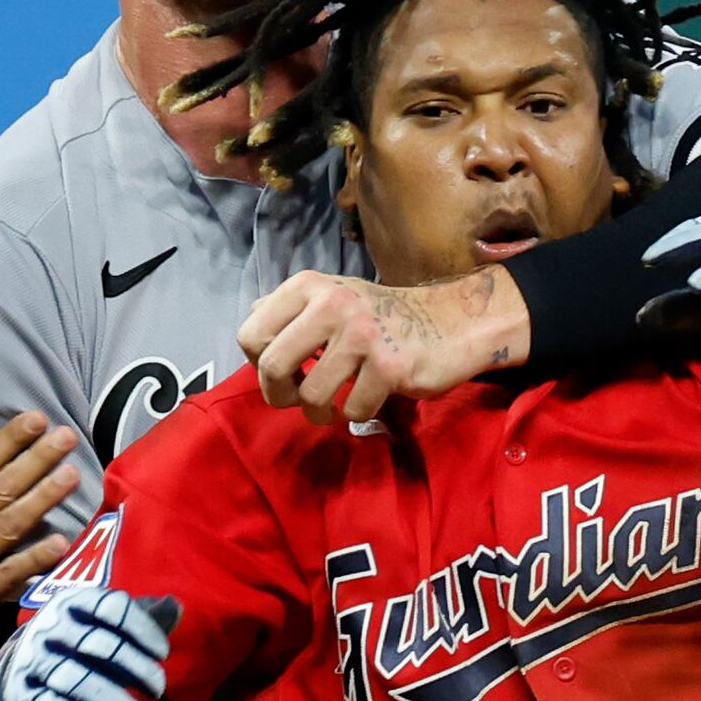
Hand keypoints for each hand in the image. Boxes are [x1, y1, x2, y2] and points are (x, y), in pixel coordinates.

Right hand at [0, 415, 85, 667]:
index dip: (6, 441)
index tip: (34, 419)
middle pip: (1, 486)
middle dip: (36, 458)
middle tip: (67, 435)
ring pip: (12, 521)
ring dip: (44, 497)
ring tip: (73, 475)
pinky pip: (12, 571)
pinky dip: (36, 558)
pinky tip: (61, 542)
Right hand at [0, 583, 176, 700]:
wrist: (21, 681)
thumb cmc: (78, 652)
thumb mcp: (105, 630)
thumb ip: (141, 621)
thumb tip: (178, 606)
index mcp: (71, 602)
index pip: (112, 606)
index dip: (143, 629)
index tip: (162, 654)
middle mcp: (47, 626)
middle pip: (100, 644)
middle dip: (137, 669)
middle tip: (158, 690)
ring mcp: (30, 660)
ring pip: (76, 679)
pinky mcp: (19, 695)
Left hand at [239, 267, 526, 427]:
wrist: (449, 322)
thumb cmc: (382, 317)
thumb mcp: (331, 298)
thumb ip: (290, 310)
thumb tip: (251, 328)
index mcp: (309, 286)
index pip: (250, 335)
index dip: (258, 364)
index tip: (286, 371)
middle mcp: (331, 304)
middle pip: (272, 366)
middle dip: (279, 395)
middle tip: (296, 401)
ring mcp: (362, 334)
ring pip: (312, 396)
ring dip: (319, 413)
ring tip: (332, 409)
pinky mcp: (390, 366)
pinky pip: (353, 409)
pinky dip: (356, 414)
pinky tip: (366, 400)